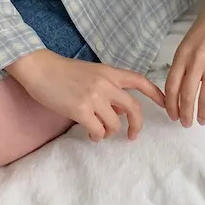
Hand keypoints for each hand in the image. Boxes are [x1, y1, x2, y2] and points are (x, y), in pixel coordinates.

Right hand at [6, 49, 165, 142]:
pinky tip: (90, 134)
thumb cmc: (62, 71)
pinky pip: (98, 131)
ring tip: (99, 131)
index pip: (139, 81)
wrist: (40, 68)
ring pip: (115, 124)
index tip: (165, 104)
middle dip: (137, 126)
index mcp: (109, 72)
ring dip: (109, 132)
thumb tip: (119, 111)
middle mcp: (105, 84)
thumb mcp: (90, 73)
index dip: (156, 93)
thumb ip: (107, 88)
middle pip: (133, 108)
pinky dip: (96, 136)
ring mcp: (94, 97)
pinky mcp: (81, 110)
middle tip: (132, 135)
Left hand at [164, 0, 204, 127]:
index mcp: (182, 54)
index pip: (172, 85)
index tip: (172, 115)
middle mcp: (196, 60)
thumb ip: (185, 63)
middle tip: (186, 123)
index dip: (171, 104)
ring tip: (202, 120)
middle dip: (185, 113)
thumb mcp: (188, 43)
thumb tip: (182, 88)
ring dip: (203, 113)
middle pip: (187, 94)